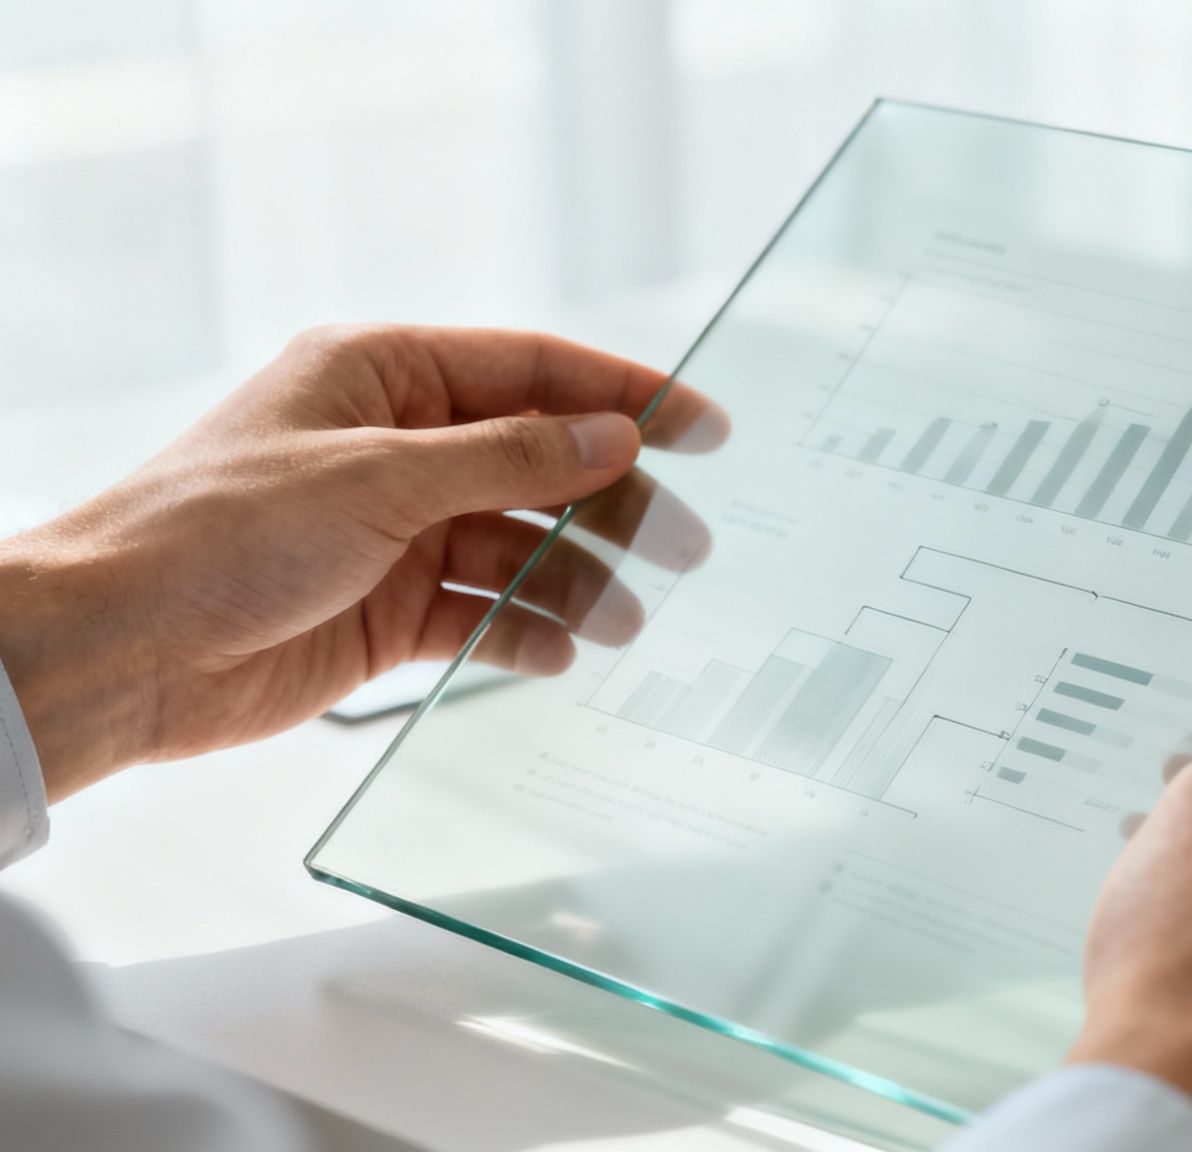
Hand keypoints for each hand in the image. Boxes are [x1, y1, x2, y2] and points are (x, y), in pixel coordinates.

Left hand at [0, 325, 725, 800]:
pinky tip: (559, 650)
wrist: (121, 650)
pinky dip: (524, 630)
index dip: (627, 394)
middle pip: (540, 462)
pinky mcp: (387, 609)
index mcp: (383, 375)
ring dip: (577, 579)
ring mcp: (393, 530)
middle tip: (687, 543)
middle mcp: (397, 446)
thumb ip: (508, 457)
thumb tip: (612, 435)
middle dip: (614, 501)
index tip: (706, 427)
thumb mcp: (378, 476)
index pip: (533, 370)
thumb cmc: (216, 532)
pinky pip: (482, 612)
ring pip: (519, 544)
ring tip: (630, 617)